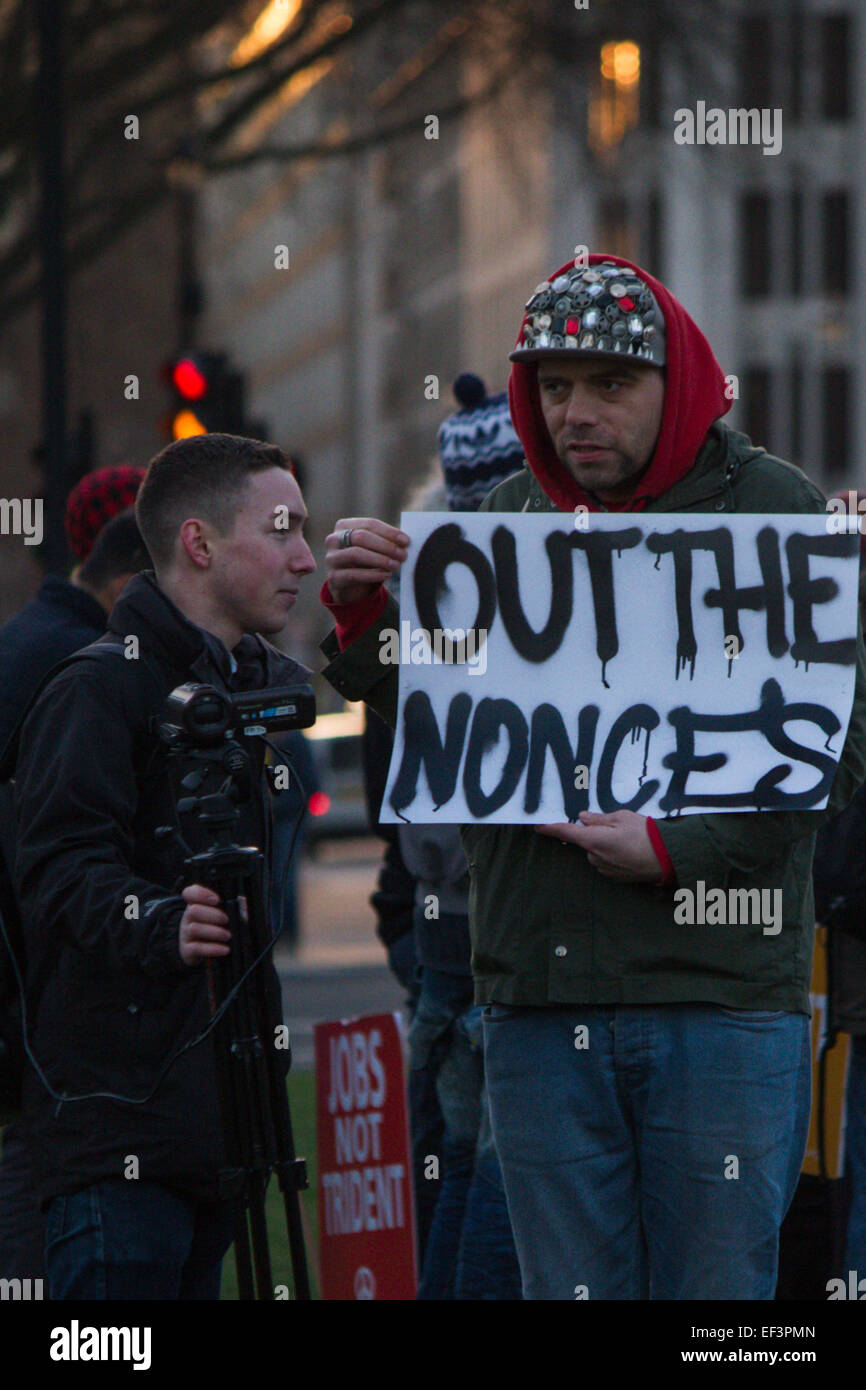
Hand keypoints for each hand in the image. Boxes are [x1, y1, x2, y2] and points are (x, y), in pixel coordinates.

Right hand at [179, 884, 230, 965]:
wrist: (205, 955)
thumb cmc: (217, 929)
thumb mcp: (225, 916)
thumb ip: (235, 907)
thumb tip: (243, 904)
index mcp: (197, 905)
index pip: (190, 893)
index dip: (200, 894)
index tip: (216, 899)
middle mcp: (188, 918)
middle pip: (193, 910)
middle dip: (213, 915)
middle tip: (226, 920)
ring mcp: (186, 934)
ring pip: (194, 928)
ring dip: (214, 932)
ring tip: (228, 936)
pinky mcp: (187, 950)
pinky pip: (197, 948)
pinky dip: (213, 948)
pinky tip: (225, 949)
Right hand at [324, 518, 408, 605]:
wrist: (349, 586)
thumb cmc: (364, 561)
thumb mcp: (373, 548)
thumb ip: (385, 541)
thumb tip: (405, 541)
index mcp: (344, 526)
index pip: (369, 524)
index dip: (389, 532)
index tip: (406, 541)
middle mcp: (333, 539)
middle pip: (361, 537)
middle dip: (385, 545)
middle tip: (403, 555)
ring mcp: (331, 558)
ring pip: (355, 554)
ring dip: (379, 559)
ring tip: (396, 565)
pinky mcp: (333, 577)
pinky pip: (353, 574)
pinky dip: (372, 575)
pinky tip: (386, 575)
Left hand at [535, 810, 660, 882]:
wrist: (666, 859)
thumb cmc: (645, 834)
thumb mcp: (622, 817)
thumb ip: (599, 819)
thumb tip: (583, 819)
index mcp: (594, 840)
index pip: (566, 832)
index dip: (551, 828)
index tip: (538, 826)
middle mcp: (594, 857)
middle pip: (586, 841)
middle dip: (595, 833)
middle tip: (618, 828)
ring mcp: (603, 869)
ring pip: (597, 852)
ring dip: (606, 845)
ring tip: (629, 840)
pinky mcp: (613, 878)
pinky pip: (606, 862)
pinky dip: (613, 856)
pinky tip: (630, 852)